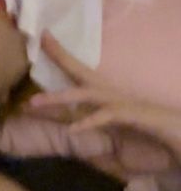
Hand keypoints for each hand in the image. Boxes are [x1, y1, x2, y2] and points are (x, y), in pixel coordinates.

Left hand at [27, 31, 180, 167]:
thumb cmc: (155, 144)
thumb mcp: (118, 149)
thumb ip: (97, 145)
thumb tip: (77, 143)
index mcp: (109, 100)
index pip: (82, 76)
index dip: (63, 60)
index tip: (44, 41)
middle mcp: (114, 96)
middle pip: (83, 72)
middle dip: (61, 57)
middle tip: (40, 41)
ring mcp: (124, 104)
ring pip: (88, 95)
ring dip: (60, 98)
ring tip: (34, 103)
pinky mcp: (134, 117)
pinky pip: (108, 116)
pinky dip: (91, 122)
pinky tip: (73, 130)